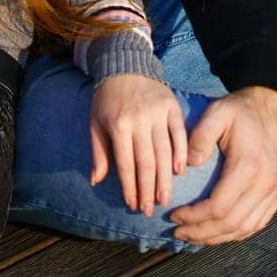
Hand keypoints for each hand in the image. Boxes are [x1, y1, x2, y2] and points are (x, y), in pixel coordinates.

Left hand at [89, 74, 186, 216]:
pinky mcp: (172, 106)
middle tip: (149, 210)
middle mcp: (138, 120)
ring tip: (164, 199)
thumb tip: (96, 181)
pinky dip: (181, 154)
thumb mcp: (95, 123)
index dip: (129, 187)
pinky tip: (180, 172)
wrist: (125, 66)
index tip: (132, 205)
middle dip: (148, 190)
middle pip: (146, 162)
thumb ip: (98, 152)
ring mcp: (157, 113)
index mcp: (117, 125)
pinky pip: (179, 134)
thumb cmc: (107, 99)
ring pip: (164, 152)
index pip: (125, 164)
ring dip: (165, 179)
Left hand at [166, 85, 276, 244]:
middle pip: (231, 223)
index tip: (173, 215)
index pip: (218, 207)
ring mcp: (276, 191)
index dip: (194, 217)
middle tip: (179, 232)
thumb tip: (187, 164)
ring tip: (194, 236)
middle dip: (202, 232)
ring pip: (245, 228)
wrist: (273, 106)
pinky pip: (258, 223)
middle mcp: (266, 184)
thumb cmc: (240, 110)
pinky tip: (218, 232)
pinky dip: (236, 232)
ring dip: (218, 237)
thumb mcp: (217, 112)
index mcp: (249, 166)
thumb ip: (200, 136)